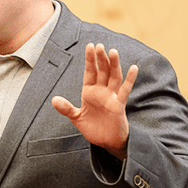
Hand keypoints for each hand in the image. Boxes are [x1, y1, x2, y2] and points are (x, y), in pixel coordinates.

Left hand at [52, 43, 137, 159]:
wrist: (106, 141)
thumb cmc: (92, 127)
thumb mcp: (76, 117)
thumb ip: (66, 108)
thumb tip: (53, 100)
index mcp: (90, 91)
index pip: (90, 72)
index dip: (90, 59)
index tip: (90, 45)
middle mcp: (101, 91)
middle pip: (102, 71)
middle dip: (101, 58)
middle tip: (100, 45)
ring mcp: (111, 96)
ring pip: (114, 77)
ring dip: (113, 65)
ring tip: (112, 51)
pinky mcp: (119, 105)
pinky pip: (125, 90)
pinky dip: (129, 79)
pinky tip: (133, 68)